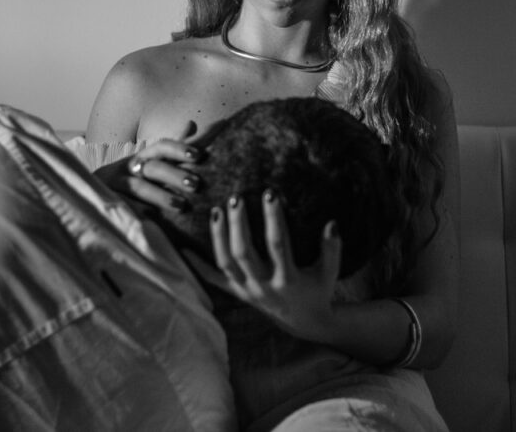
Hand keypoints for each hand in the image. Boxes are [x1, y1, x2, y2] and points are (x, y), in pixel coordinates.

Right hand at [94, 122, 202, 211]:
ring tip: (182, 206)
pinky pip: (125, 205)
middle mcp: (130, 167)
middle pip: (153, 167)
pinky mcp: (109, 201)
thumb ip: (172, 149)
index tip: (198, 155)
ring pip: (139, 187)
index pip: (162, 147)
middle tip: (196, 184)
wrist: (93, 189)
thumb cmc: (132, 176)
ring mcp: (117, 184)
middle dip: (174, 175)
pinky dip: (139, 211)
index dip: (179, 149)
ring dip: (161, 196)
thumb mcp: (150, 161)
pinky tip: (154, 218)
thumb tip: (191, 123)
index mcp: (144, 156)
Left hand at [205, 189, 343, 342]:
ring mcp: (246, 290)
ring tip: (217, 209)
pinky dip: (196, 266)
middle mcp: (263, 286)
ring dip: (219, 236)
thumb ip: (332, 249)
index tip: (270, 193)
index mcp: (287, 279)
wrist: (304, 322)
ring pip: (226, 262)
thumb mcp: (330, 272)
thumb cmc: (318, 290)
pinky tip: (183, 248)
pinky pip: (212, 280)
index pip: (278, 244)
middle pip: (244, 253)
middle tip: (237, 197)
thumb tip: (331, 222)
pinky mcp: (236, 293)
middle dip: (239, 225)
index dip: (273, 218)